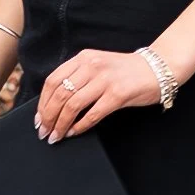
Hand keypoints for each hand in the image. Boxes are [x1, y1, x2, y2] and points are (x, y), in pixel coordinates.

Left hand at [34, 47, 164, 142]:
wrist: (156, 68)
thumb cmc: (125, 71)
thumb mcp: (98, 65)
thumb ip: (78, 77)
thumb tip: (54, 104)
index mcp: (83, 58)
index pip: (52, 80)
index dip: (42, 102)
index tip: (38, 118)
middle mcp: (92, 66)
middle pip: (59, 94)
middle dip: (48, 117)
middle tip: (44, 132)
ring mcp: (104, 80)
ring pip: (72, 105)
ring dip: (61, 124)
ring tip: (56, 135)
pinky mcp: (117, 94)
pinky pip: (92, 114)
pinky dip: (79, 126)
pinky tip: (74, 132)